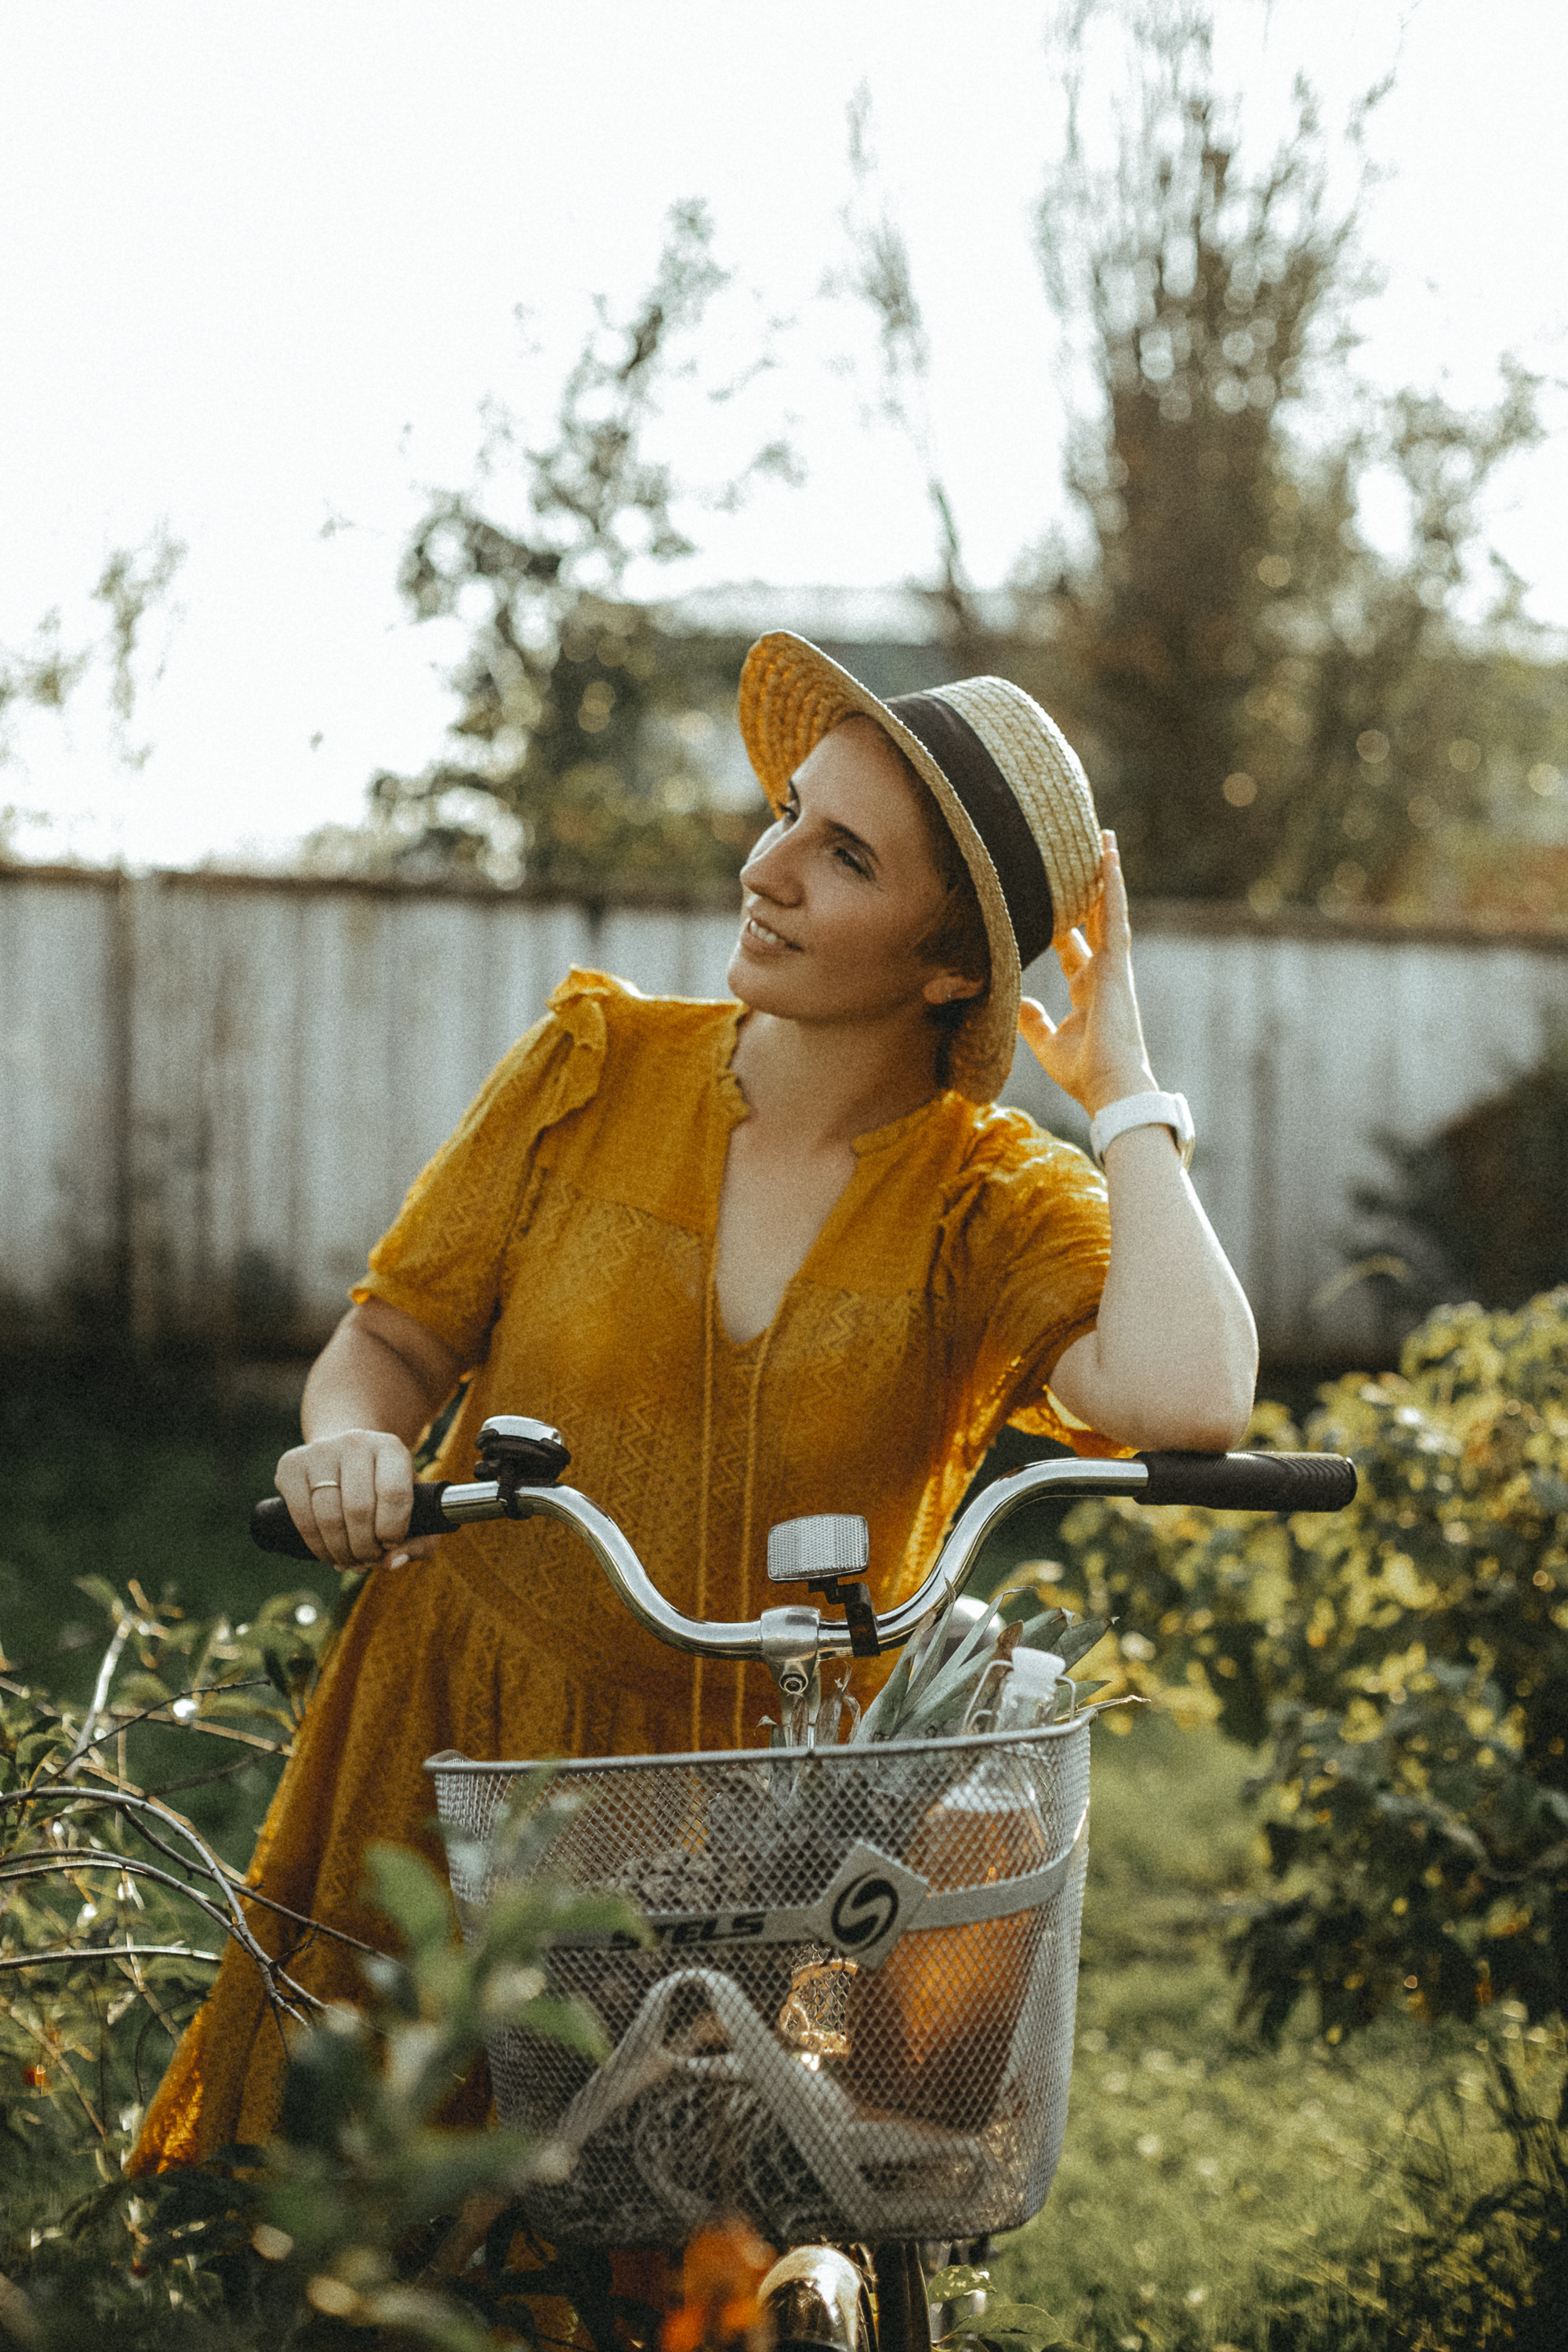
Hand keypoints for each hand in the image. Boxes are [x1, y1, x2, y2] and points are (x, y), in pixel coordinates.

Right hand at [274, 1429, 438, 1570]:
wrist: (345, 1456)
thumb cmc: (385, 1489)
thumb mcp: (414, 1508)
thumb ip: (419, 1541)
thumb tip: (392, 1561)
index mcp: (391, 1448)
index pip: (394, 1494)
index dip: (393, 1530)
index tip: (390, 1544)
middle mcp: (355, 1442)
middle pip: (358, 1510)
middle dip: (365, 1548)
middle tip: (369, 1559)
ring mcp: (320, 1451)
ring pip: (328, 1517)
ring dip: (341, 1552)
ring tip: (351, 1560)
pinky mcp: (291, 1465)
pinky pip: (302, 1517)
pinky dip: (316, 1545)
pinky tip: (328, 1553)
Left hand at [1017, 832, 1156, 1116]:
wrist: (1109, 1087)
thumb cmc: (1083, 1073)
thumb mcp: (1046, 1043)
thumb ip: (1031, 1021)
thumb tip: (1016, 1004)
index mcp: (1087, 989)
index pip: (1072, 946)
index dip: (1063, 922)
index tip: (1051, 898)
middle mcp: (1102, 973)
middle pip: (1095, 919)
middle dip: (1089, 888)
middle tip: (1083, 852)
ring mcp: (1113, 966)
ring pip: (1109, 909)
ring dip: (1106, 874)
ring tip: (1103, 839)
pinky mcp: (1117, 964)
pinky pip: (1115, 915)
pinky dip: (1112, 885)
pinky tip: (1108, 856)